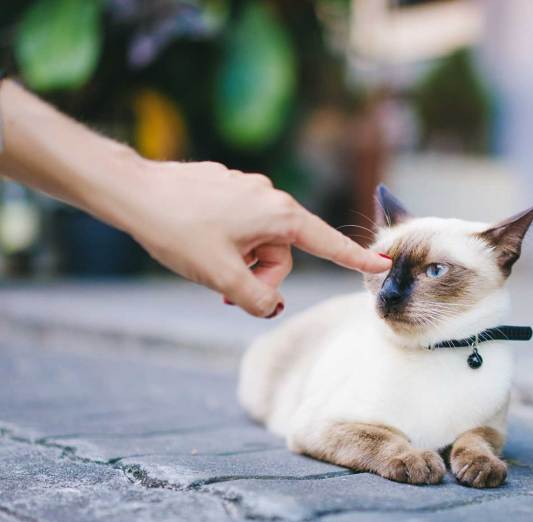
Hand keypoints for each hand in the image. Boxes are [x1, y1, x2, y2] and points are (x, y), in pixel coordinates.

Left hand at [126, 159, 390, 316]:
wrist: (133, 192)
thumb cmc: (179, 231)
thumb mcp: (221, 275)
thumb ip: (255, 298)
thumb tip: (270, 305)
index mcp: (278, 214)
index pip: (326, 243)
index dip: (354, 258)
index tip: (382, 264)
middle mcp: (270, 196)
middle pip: (283, 252)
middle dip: (260, 276)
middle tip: (226, 293)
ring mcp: (247, 189)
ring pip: (260, 240)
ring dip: (241, 262)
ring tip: (208, 269)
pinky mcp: (227, 188)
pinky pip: (241, 225)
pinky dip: (229, 244)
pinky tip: (198, 243)